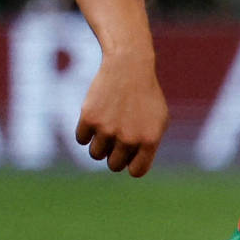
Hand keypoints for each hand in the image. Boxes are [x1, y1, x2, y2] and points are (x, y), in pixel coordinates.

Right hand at [76, 54, 169, 175]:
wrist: (128, 67)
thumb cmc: (146, 95)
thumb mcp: (159, 120)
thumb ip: (148, 146)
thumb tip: (132, 167)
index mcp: (149, 141)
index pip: (136, 171)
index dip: (131, 165)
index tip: (129, 156)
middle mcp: (129, 138)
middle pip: (114, 165)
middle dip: (114, 155)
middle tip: (117, 137)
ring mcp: (108, 129)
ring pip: (95, 154)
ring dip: (99, 144)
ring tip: (107, 127)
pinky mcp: (89, 119)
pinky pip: (81, 139)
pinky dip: (85, 132)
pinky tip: (95, 117)